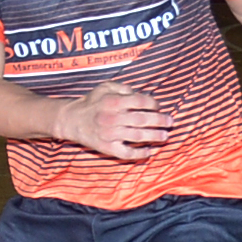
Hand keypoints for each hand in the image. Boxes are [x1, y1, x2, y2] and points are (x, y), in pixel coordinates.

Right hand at [58, 81, 172, 161]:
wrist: (72, 120)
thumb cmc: (92, 102)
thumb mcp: (105, 87)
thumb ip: (123, 88)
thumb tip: (141, 95)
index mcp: (114, 101)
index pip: (141, 101)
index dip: (153, 104)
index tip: (158, 106)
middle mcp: (113, 117)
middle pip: (143, 119)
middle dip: (160, 121)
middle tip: (170, 122)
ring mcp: (111, 134)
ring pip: (138, 136)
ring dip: (154, 136)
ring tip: (165, 136)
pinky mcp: (107, 148)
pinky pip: (127, 153)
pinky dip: (140, 154)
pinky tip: (149, 152)